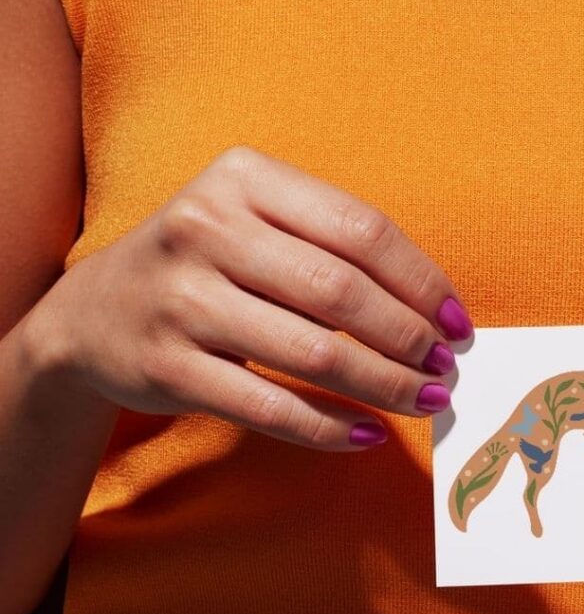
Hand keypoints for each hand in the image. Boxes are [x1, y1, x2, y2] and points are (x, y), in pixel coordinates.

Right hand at [30, 145, 471, 449]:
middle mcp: (206, 229)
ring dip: (385, 385)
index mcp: (244, 179)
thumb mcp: (256, 225)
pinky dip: (332, 428)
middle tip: (445, 370)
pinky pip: (273, 407)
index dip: (422, 283)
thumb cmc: (208, 266)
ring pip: (314, 353)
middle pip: (342, 293)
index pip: (361, 230)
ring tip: (425, 401)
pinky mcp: (169, 367)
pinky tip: (370, 434)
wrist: (95, 313)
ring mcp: (182, 299)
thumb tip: (433, 314)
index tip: (458, 324)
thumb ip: (331, 249)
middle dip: (409, 339)